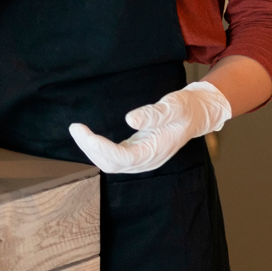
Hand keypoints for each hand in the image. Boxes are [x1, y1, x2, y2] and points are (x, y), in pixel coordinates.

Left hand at [68, 81, 232, 174]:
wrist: (196, 115)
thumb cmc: (186, 108)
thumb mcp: (174, 105)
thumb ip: (154, 114)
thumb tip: (130, 120)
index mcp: (156, 151)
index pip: (124, 158)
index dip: (103, 148)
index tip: (87, 134)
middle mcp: (148, 160)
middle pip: (113, 164)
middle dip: (91, 148)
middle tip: (75, 128)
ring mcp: (142, 159)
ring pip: (111, 164)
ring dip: (91, 150)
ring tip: (77, 131)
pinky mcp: (136, 154)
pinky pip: (113, 158)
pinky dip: (98, 149)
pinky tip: (88, 137)